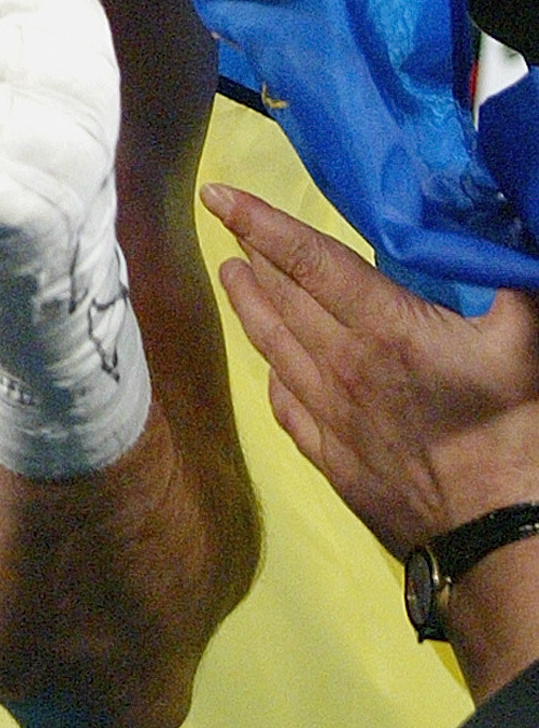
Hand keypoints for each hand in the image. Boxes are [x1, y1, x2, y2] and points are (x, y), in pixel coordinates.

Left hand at [207, 182, 538, 555]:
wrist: (495, 532)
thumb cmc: (513, 431)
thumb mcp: (524, 342)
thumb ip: (511, 282)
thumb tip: (504, 229)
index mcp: (383, 328)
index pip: (309, 261)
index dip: (261, 222)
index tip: (218, 194)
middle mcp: (342, 365)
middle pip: (283, 299)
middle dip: (254, 257)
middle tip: (230, 229)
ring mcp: (331, 415)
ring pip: (274, 348)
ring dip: (250, 307)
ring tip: (231, 276)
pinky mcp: (332, 459)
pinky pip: (288, 407)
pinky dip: (272, 377)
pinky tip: (267, 369)